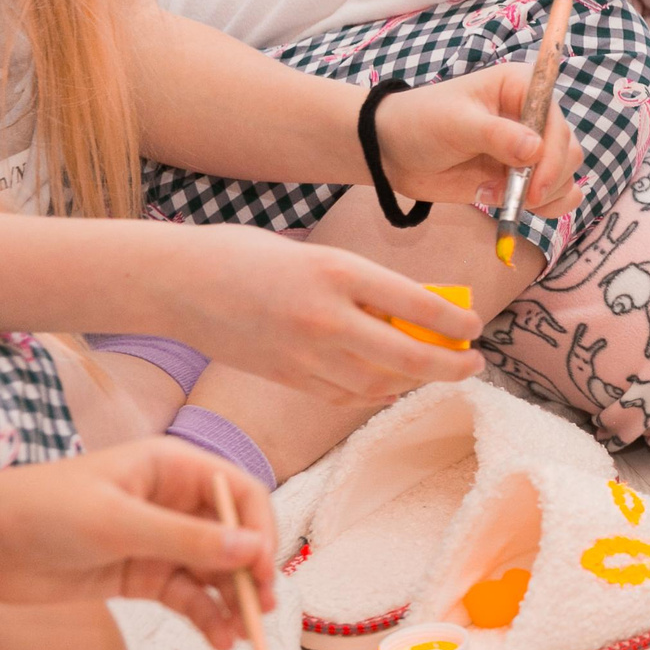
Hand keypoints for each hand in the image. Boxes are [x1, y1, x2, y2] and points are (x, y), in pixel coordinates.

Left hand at [0, 442, 276, 648]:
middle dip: (251, 575)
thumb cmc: (39, 511)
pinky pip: (189, 598)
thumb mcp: (116, 523)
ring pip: (215, 573)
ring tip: (237, 636)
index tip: (262, 569)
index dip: (259, 529)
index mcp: (172, 468)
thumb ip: (186, 539)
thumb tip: (253, 551)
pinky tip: (216, 640)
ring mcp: (159, 541)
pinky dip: (206, 618)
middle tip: (259, 611)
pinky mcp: (143, 576)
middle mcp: (173, 502)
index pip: (240, 494)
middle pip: (235, 537)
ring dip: (232, 603)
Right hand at [138, 223, 481, 404]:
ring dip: (417, 381)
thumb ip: (363, 283)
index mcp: (336, 271)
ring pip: (382, 383)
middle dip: (452, 365)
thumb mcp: (314, 253)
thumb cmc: (246, 256)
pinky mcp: (289, 378)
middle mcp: (326, 317)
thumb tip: (418, 307)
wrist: (175, 282)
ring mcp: (306, 355)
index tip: (475, 326)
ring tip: (437, 370)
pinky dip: (378, 393)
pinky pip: (349, 396)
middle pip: (410, 356)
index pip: (417, 305)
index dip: (457, 322)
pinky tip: (392, 384)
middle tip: (474, 363)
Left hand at [373, 65, 581, 216]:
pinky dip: (545, 208)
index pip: (556, 120)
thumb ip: (497, 136)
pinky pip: (556, 197)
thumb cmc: (422, 122)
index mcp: (522, 89)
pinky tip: (512, 205)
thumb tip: (536, 150)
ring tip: (505, 197)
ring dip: (546, 197)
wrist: (396, 153)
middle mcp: (534, 118)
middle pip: (569, 152)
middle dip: (549, 179)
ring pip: (567, 178)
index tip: (534, 185)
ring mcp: (531, 151)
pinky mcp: (524, 178)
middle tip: (519, 196)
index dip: (553, 154)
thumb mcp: (456, 123)